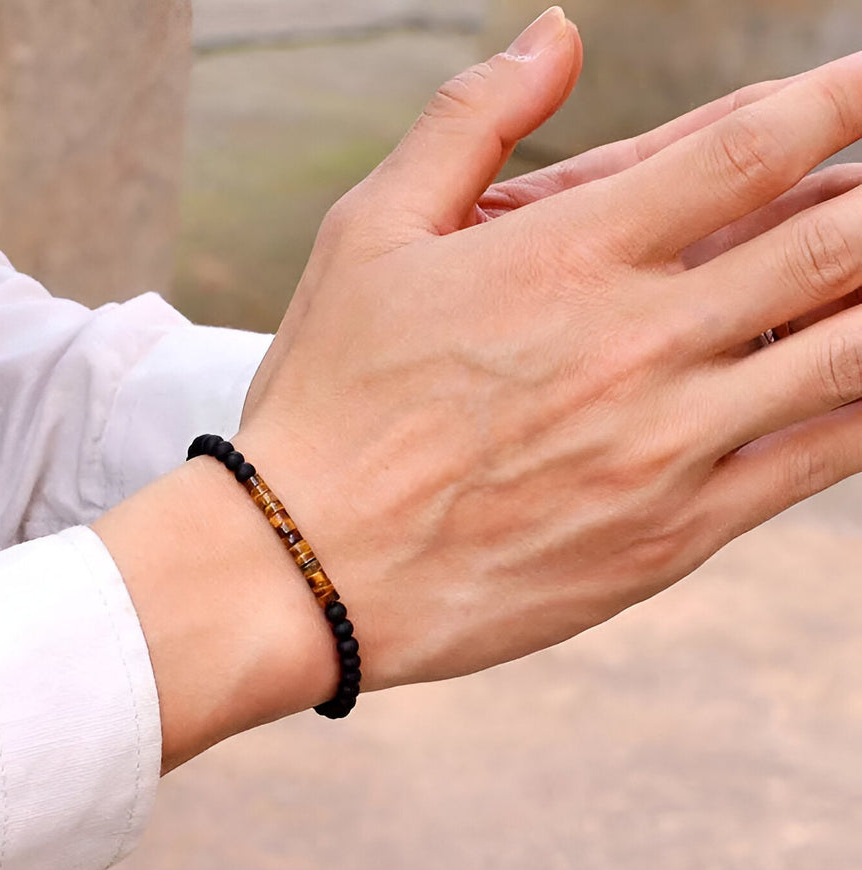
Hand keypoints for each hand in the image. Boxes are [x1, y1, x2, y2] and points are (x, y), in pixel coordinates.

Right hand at [239, 25, 861, 689]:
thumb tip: (555, 35)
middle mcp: (639, 344)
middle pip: (831, 243)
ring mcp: (668, 446)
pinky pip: (813, 461)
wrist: (309, 568)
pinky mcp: (672, 535)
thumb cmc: (328, 401)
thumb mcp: (368, 237)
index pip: (751, 148)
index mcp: (569, 256)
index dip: (842, 99)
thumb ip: (467, 122)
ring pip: (847, 354)